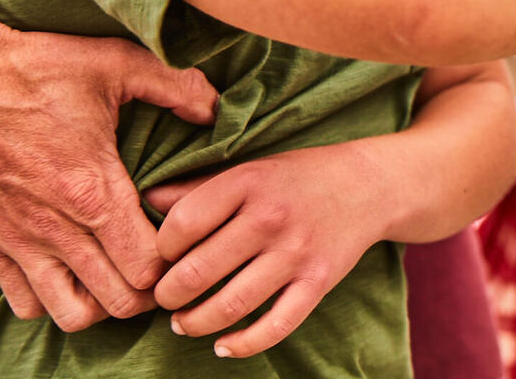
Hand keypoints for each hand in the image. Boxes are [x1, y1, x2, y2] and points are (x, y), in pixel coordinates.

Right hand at [0, 11, 215, 329]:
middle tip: (162, 264)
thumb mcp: (120, 63)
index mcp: (93, 189)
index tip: (184, 242)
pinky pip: (26, 302)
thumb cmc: (43, 69)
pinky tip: (75, 269)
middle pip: (117, 302)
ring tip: (120, 274)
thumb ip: (177, 87)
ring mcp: (20, 240)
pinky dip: (54, 299)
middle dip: (148, 292)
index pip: (145, 267)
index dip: (174, 263)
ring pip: (70, 314)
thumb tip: (214, 108)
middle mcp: (56, 226)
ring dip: (102, 303)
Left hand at [145, 140, 390, 358]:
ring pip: (228, 306)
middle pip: (196, 272)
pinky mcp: (319, 281)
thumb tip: (144, 203)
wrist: (370, 184)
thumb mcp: (251, 170)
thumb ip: (199, 189)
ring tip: (183, 323)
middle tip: (164, 298)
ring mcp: (297, 252)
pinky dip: (242, 345)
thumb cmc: (299, 177)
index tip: (162, 257)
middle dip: (167, 295)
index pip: (181, 225)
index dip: (159, 249)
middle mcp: (271, 217)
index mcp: (249, 181)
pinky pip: (274, 326)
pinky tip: (222, 346)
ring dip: (193, 323)